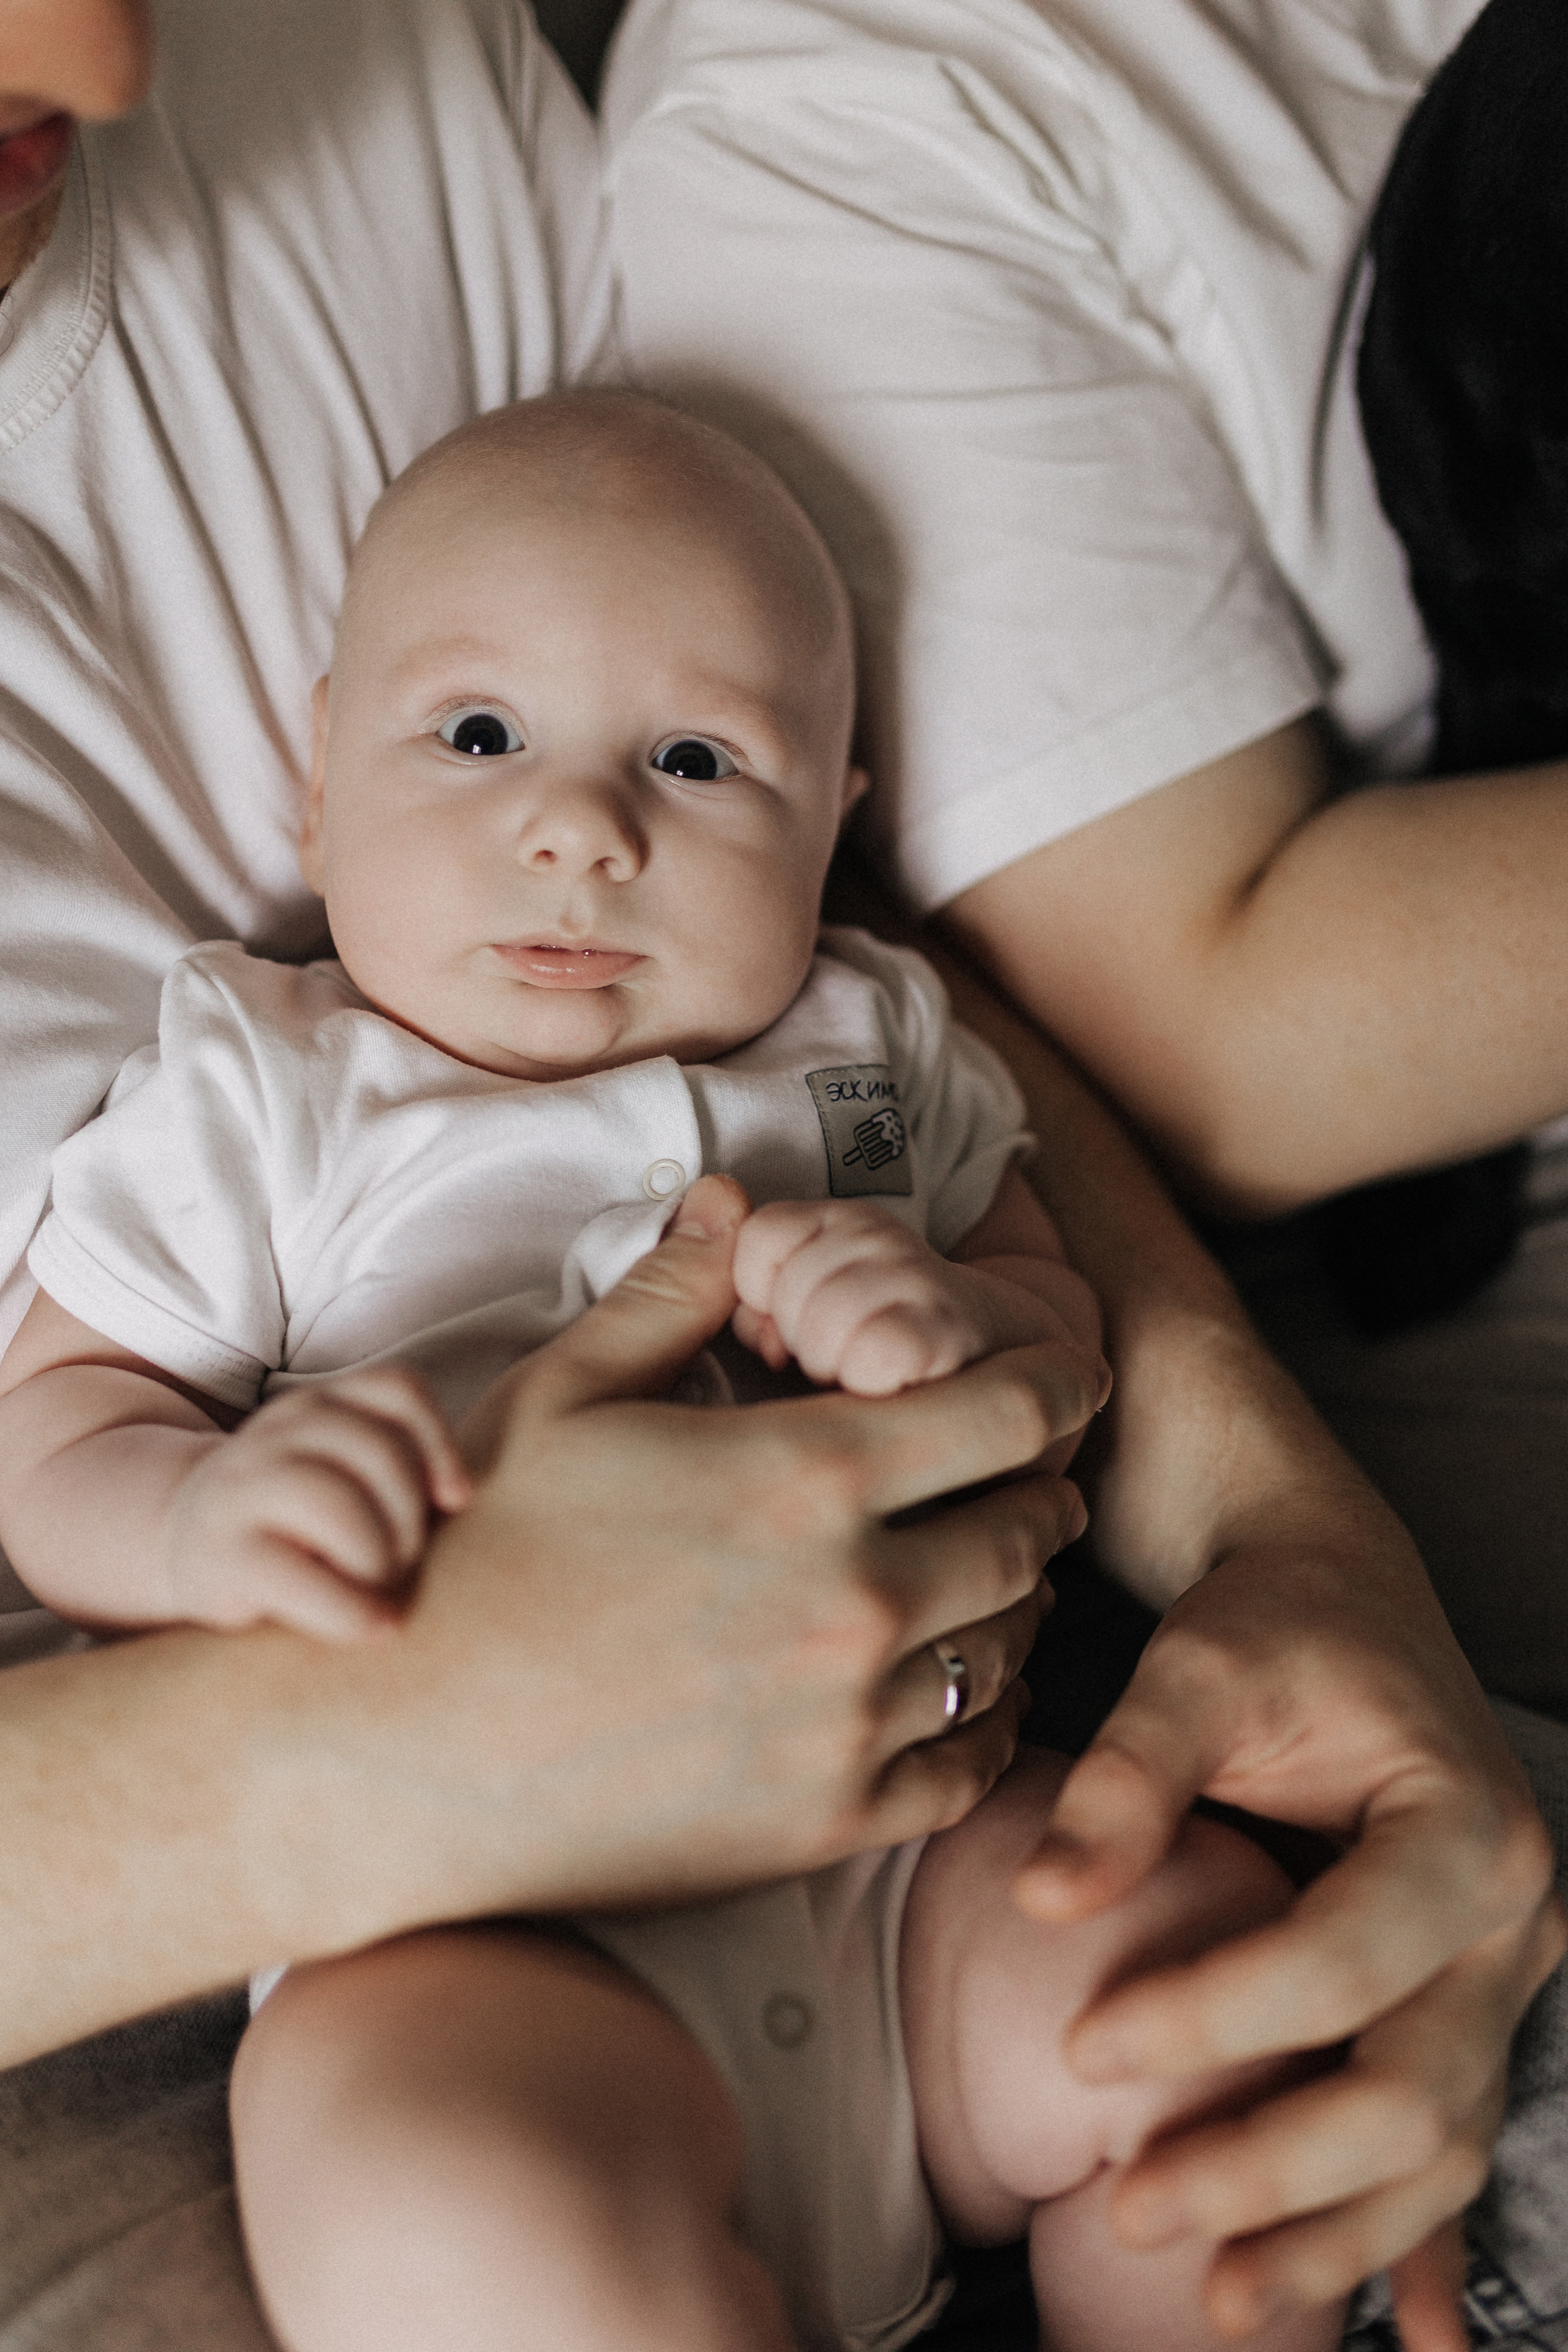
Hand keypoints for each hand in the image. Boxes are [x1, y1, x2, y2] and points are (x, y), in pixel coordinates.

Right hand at [163, 1369, 471, 1639]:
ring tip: (381, 1593)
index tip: (454, 1501)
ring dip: (380, 1558)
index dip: (439, 1443)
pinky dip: (350, 1609)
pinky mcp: (222, 1554)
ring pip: (338, 1503)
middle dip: (409, 1518)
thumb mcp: (344, 1471)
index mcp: (320, 1404)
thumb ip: (398, 1470)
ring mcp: (243, 1486)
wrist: (184, 1545)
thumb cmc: (299, 1521)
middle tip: (404, 1565)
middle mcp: (279, 1431)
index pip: (396, 1390)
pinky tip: (372, 1627)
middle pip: (379, 1451)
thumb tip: (460, 1498)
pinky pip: (298, 1575)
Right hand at [396, 1175, 1108, 1911]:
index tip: (1069, 1373)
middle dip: (1039, 1483)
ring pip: (1012, 1642)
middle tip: (1019, 1469)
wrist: (401, 1749)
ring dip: (1015, 1594)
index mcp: (808, 1473)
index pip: (1012, 1409)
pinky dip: (986, 1714)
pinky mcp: (829, 1820)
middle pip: (1034, 1524)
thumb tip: (734, 1203)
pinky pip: (972, 1762)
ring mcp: (850, 1721)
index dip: (1059, 1380)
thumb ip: (674, 1294)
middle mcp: (857, 1596)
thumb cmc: (475, 1551)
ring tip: (982, 1567)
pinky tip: (956, 1684)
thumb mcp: (564, 1394)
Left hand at [731, 1197, 1058, 1395]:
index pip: (758, 1236)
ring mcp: (915, 1274)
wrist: (1003, 1359)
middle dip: (800, 1341)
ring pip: (823, 1327)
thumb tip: (756, 1330)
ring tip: (866, 1373)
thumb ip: (761, 1310)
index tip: (790, 1326)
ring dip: (835, 1368)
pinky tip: (892, 1387)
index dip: (759, 1292)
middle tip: (843, 1355)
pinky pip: (873, 1356)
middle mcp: (877, 1232)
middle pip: (788, 1289)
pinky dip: (872, 1384)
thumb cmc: (886, 1346)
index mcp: (835, 1220)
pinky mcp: (948, 1327)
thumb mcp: (810, 1314)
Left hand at [1013, 1530, 1563, 2337]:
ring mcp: (1503, 1980)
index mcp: (1463, 1829)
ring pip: (1439, 2146)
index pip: (1341, 1962)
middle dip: (1273, 2168)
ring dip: (1335, 2235)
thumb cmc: (1269, 1625)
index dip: (1213, 2021)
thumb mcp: (1197, 1670)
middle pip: (1410, 2089)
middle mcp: (1511, 1921)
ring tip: (1219, 2300)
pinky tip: (1416, 2341)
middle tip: (1133, 2209)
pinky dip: (1428, 2247)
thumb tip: (1047, 1902)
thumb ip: (1127, 1779)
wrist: (1337, 1596)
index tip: (1083, 2052)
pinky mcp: (1467, 2010)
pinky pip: (1457, 2144)